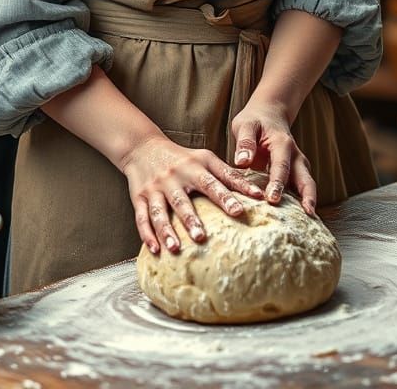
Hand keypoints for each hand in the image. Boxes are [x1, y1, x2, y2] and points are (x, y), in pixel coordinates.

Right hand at [119, 134, 264, 255]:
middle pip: (182, 200)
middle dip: (191, 219)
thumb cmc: (183, 157)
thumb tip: (257, 192)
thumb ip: (228, 175)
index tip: (239, 211)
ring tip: (175, 249)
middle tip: (201, 238)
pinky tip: (155, 250)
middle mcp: (173, 177)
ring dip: (167, 231)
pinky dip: (147, 235)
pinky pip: (141, 218)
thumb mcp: (205, 158)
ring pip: (159, 211)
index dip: (225, 197)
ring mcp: (154, 188)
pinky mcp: (139, 198)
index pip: (211, 183)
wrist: (143, 147)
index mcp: (193, 167)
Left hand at [230, 101, 316, 215]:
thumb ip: (244, 142)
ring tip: (308, 224)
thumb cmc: (255, 121)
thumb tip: (242, 162)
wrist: (269, 115)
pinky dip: (302, 203)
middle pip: (306, 179)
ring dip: (309, 202)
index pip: (281, 166)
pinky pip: (302, 189)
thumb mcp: (245, 125)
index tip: (272, 199)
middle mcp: (295, 156)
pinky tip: (300, 222)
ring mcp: (298, 165)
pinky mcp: (296, 174)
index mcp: (282, 143)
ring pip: (308, 185)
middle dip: (307, 197)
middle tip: (306, 216)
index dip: (278, 183)